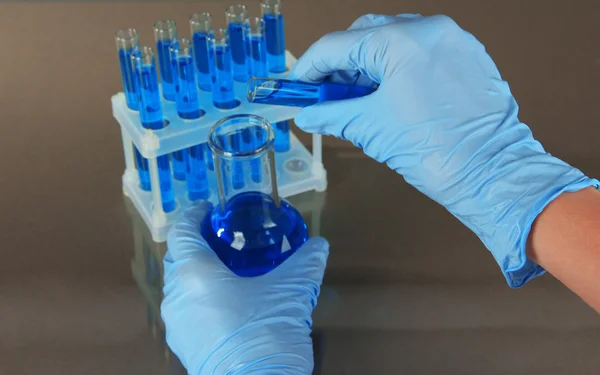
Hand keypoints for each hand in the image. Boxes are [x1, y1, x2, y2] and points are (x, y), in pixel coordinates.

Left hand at [161, 202, 328, 374]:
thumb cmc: (265, 331)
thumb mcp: (291, 292)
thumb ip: (305, 263)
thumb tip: (319, 245)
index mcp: (194, 272)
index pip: (183, 231)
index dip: (195, 215)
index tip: (211, 209)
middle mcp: (177, 294)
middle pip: (178, 258)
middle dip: (198, 243)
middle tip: (224, 238)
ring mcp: (177, 323)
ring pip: (180, 286)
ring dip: (198, 272)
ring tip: (228, 270)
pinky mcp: (183, 346)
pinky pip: (187, 309)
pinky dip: (200, 297)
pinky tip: (228, 303)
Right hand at [291, 14, 597, 286]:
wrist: (493, 174)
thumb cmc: (434, 152)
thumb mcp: (372, 130)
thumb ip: (332, 115)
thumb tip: (307, 114)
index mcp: (401, 42)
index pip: (339, 45)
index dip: (310, 66)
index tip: (296, 84)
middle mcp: (429, 30)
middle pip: (366, 34)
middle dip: (341, 63)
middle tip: (326, 93)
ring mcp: (453, 40)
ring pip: (395, 39)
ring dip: (370, 63)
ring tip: (357, 96)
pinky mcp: (469, 55)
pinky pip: (422, 50)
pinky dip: (399, 65)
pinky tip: (390, 92)